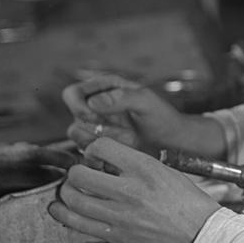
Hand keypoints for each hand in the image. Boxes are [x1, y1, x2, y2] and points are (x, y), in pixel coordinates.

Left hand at [47, 137, 221, 242]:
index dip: (93, 149)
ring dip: (67, 192)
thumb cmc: (188, 204)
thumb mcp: (166, 172)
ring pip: (73, 199)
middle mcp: (129, 189)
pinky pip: (78, 223)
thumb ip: (136, 165)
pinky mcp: (116, 236)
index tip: (95, 156)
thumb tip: (107, 162)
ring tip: (72, 190)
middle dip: (75, 171)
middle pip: (79, 173)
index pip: (101, 147)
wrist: (201, 236)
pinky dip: (62, 214)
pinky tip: (59, 209)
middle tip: (81, 174)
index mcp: (145, 167)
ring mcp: (120, 215)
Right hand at [62, 74, 188, 154]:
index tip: (93, 116)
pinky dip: (97, 155)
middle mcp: (96, 105)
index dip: (77, 105)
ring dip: (95, 141)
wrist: (171, 141)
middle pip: (73, 117)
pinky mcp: (100, 144)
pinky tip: (117, 152)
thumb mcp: (145, 101)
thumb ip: (121, 98)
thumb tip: (92, 103)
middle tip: (113, 131)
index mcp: (105, 87)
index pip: (72, 93)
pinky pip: (86, 151)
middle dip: (90, 127)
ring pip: (77, 136)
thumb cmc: (162, 116)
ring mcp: (97, 126)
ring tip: (122, 141)